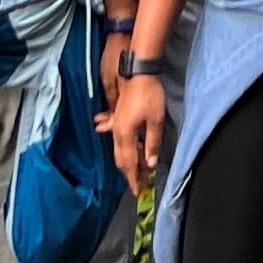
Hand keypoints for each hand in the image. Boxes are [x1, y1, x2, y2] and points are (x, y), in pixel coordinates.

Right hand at [110, 68, 166, 189]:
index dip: (133, 179)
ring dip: (127, 159)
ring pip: (118, 148)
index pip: (128, 164)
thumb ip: (152, 143)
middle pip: (121, 159)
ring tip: (136, 166)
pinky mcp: (118, 115)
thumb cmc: (149, 94)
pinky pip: (115, 135)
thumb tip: (150, 164)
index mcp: (125, 135)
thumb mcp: (156, 120)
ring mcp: (116, 123)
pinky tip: (106, 133)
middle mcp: (117, 132)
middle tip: (140, 182)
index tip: (138, 192)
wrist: (138, 71)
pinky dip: (120, 143)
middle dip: (130, 172)